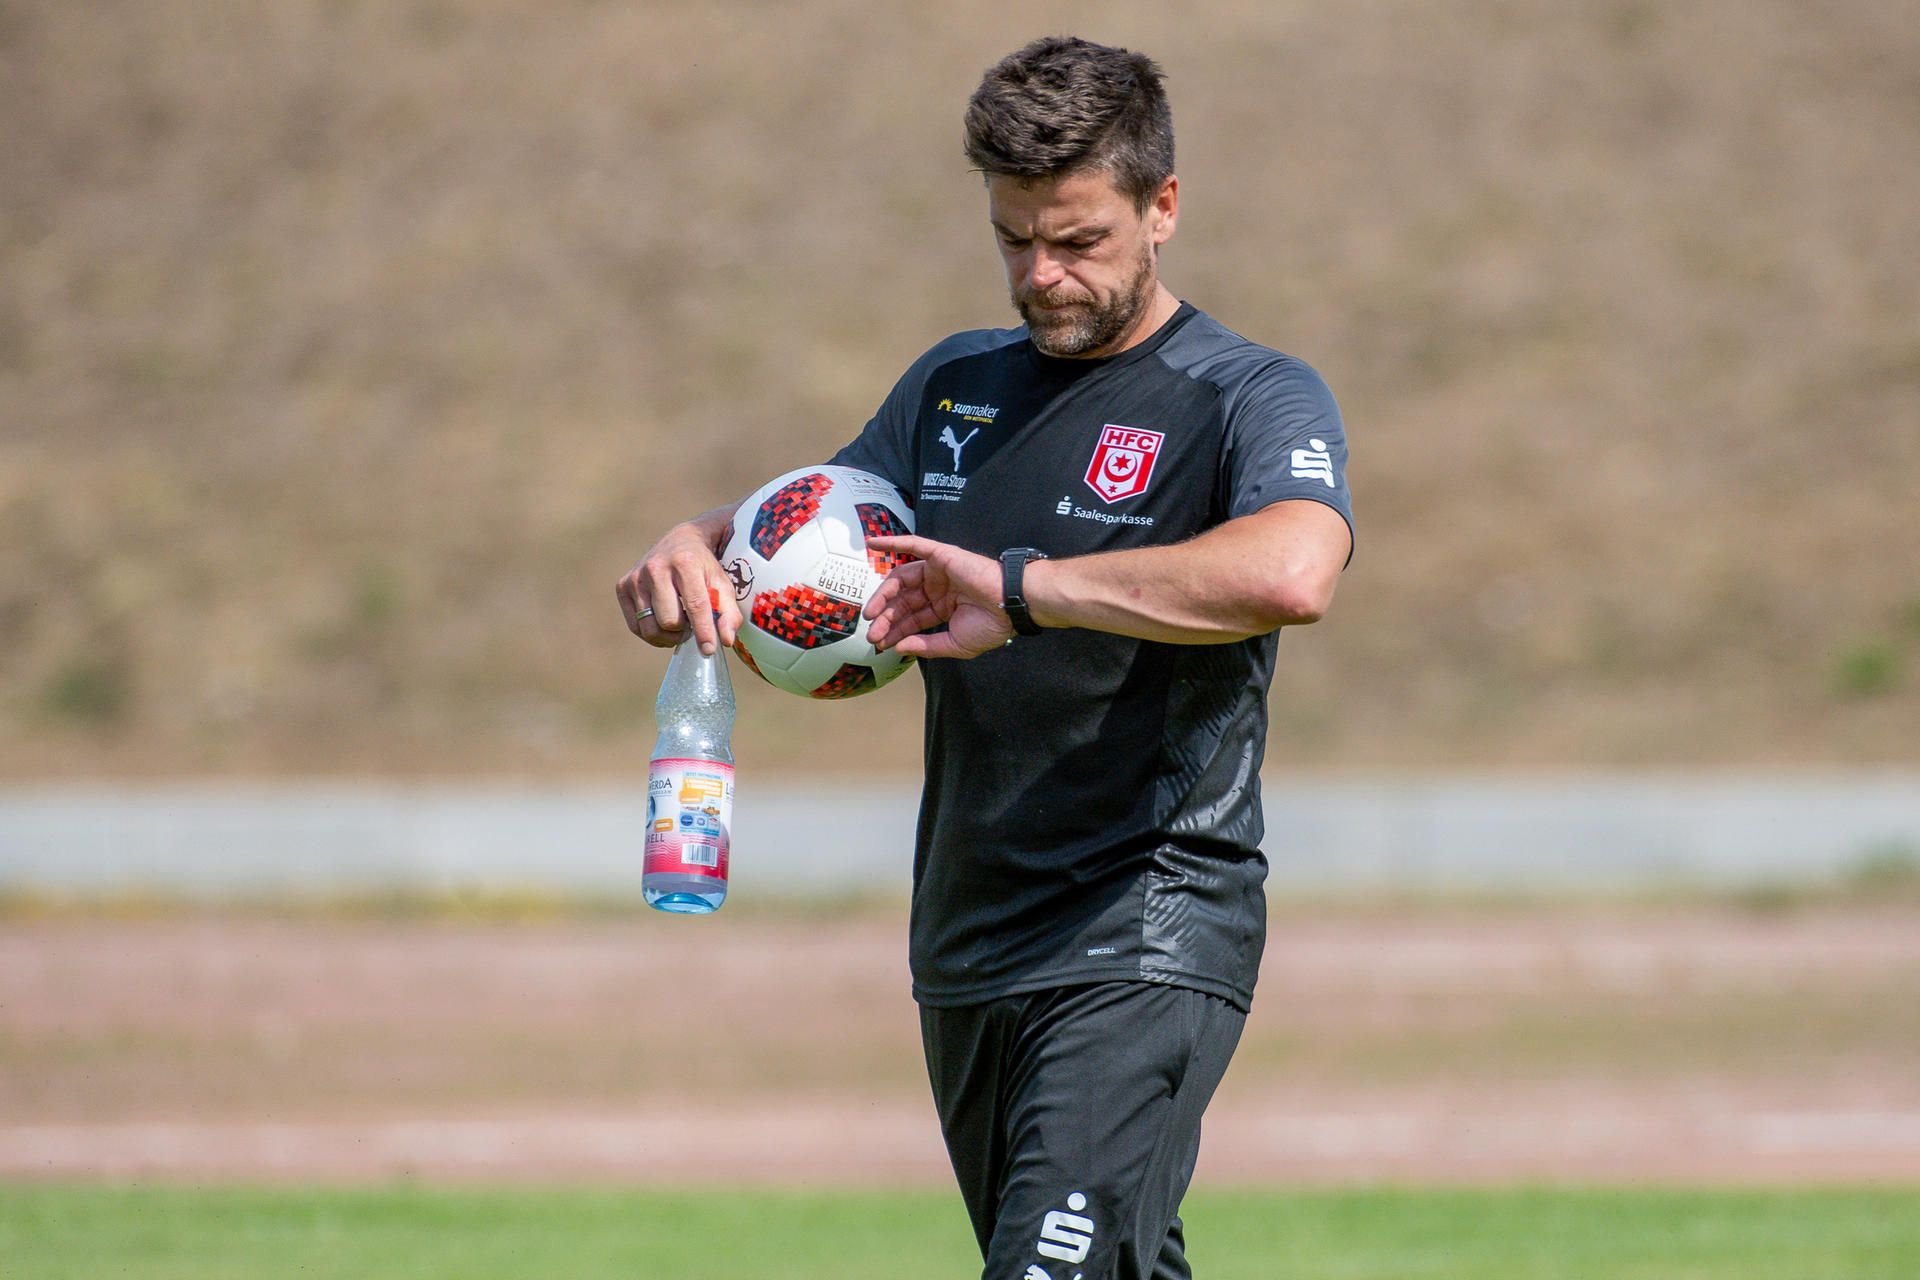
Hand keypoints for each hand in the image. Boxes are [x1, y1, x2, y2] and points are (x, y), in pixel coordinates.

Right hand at [615, 510, 740, 654]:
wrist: (679, 541)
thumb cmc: (703, 567)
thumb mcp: (722, 584)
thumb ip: (729, 613)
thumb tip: (726, 640)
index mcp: (684, 562)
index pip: (695, 605)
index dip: (703, 631)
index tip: (709, 650)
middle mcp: (655, 567)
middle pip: (669, 621)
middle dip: (684, 630)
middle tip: (692, 624)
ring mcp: (636, 577)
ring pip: (650, 628)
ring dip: (668, 635)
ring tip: (679, 623)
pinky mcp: (623, 586)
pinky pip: (636, 627)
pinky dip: (653, 632)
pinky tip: (663, 619)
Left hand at [862, 535, 1013, 658]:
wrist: (1011, 606)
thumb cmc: (993, 625)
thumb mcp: (955, 644)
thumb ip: (927, 646)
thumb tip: (900, 647)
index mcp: (943, 607)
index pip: (912, 618)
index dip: (895, 631)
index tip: (881, 644)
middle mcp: (939, 588)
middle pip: (903, 601)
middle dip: (886, 618)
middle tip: (872, 633)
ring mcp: (939, 571)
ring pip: (902, 579)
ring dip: (883, 594)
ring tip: (871, 612)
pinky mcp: (942, 555)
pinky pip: (914, 544)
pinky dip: (893, 542)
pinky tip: (874, 544)